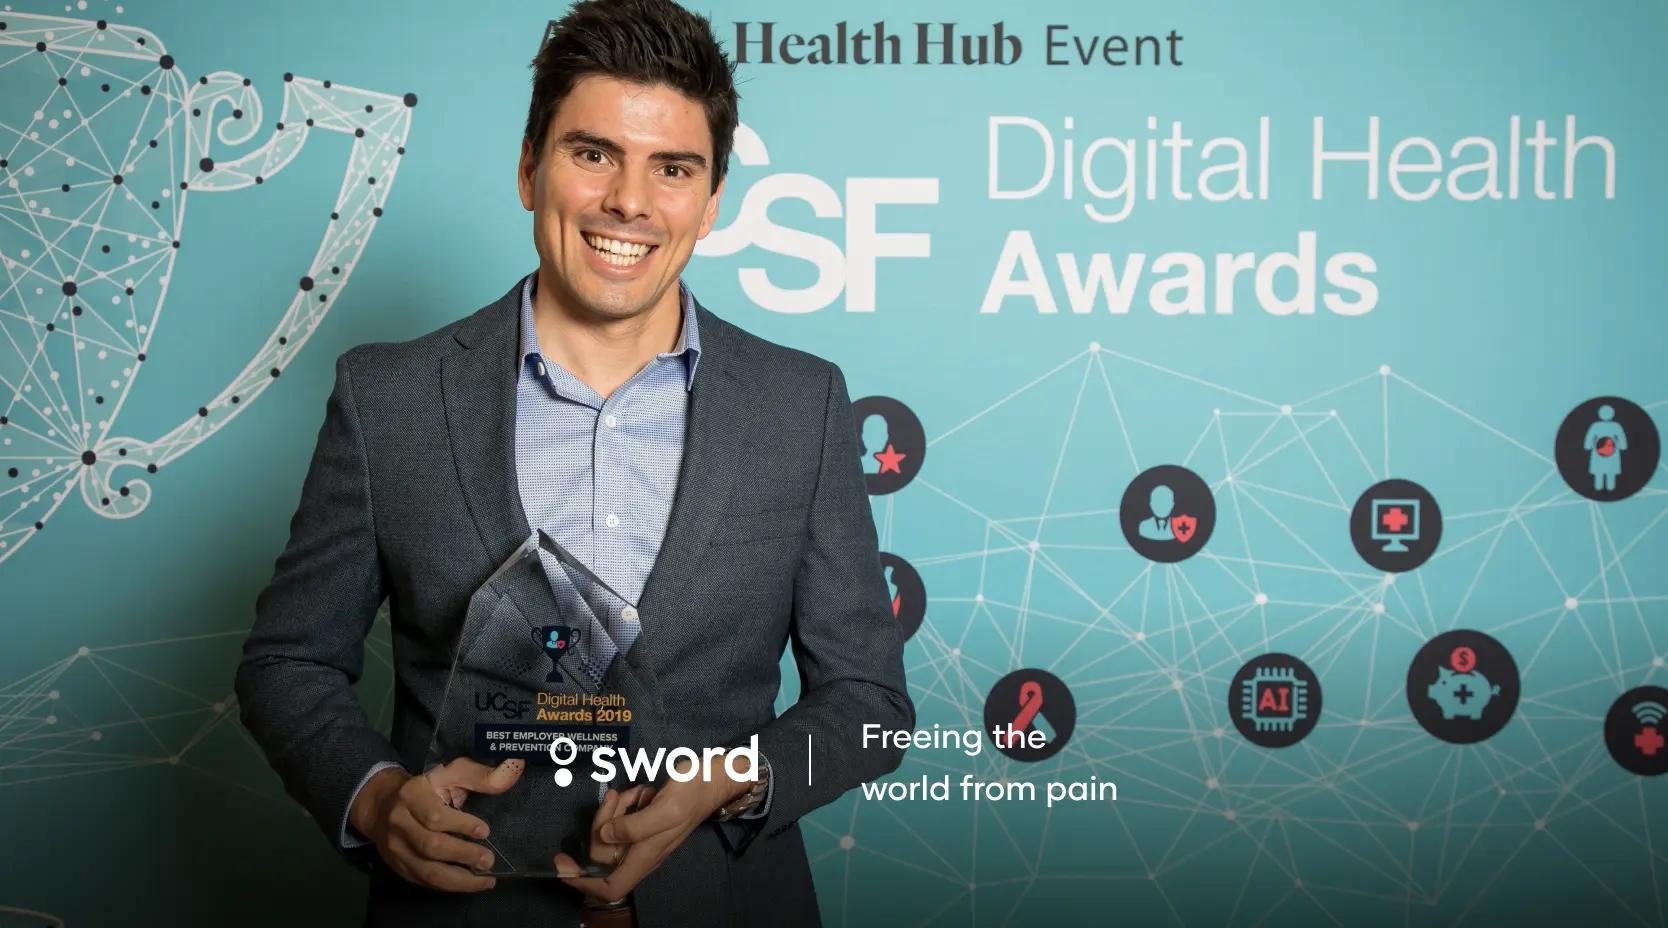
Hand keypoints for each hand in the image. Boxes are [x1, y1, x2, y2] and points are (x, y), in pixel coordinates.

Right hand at [350, 757, 525, 891]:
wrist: (382, 805)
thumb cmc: (427, 788)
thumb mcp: (450, 774)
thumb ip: (480, 776)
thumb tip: (513, 770)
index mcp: (412, 795)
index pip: (435, 816)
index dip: (462, 825)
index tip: (485, 831)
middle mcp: (399, 823)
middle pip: (431, 846)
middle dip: (463, 855)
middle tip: (488, 860)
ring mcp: (396, 848)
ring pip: (427, 871)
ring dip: (460, 880)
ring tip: (486, 880)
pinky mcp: (398, 867)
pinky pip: (425, 882)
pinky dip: (449, 886)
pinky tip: (469, 883)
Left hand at [552, 754, 750, 903]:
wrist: (715, 778)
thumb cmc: (694, 791)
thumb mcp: (666, 806)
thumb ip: (634, 825)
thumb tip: (605, 836)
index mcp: (647, 854)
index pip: (610, 887)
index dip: (582, 882)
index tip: (562, 863)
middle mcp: (643, 852)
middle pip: (604, 854)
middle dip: (601, 824)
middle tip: (615, 798)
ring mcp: (644, 838)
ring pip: (611, 836)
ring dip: (613, 812)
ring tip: (631, 793)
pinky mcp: (644, 823)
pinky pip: (622, 822)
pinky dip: (624, 806)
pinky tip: (638, 793)